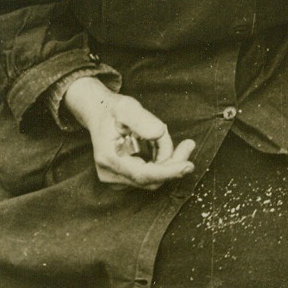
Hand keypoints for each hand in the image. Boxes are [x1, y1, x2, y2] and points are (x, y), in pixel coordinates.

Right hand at [62, 76, 195, 189]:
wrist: (99, 114)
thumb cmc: (113, 109)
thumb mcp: (127, 107)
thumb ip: (143, 121)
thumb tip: (159, 133)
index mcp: (109, 158)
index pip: (142, 175)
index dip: (167, 172)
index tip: (188, 166)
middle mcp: (110, 174)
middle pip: (150, 179)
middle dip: (173, 164)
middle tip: (189, 144)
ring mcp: (115, 178)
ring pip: (152, 178)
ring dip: (167, 160)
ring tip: (165, 135)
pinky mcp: (122, 177)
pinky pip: (149, 174)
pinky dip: (160, 161)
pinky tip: (159, 143)